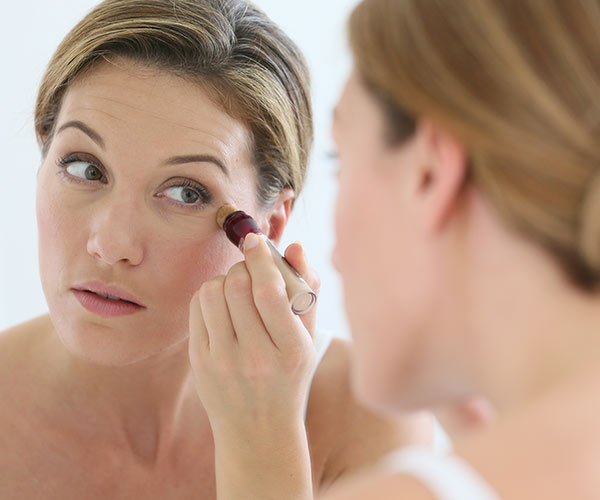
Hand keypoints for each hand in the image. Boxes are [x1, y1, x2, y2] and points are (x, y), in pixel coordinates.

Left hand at [188, 234, 319, 438]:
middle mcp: (255, 358)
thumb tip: (293, 245)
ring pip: (212, 292)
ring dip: (225, 278)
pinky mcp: (199, 362)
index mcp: (291, 351)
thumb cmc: (289, 378)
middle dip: (244, 266)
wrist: (258, 431)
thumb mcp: (309, 340)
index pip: (269, 292)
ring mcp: (222, 361)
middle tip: (251, 268)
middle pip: (238, 285)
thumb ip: (306, 291)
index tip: (256, 239)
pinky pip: (197, 308)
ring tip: (238, 289)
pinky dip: (209, 294)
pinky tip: (223, 305)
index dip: (260, 258)